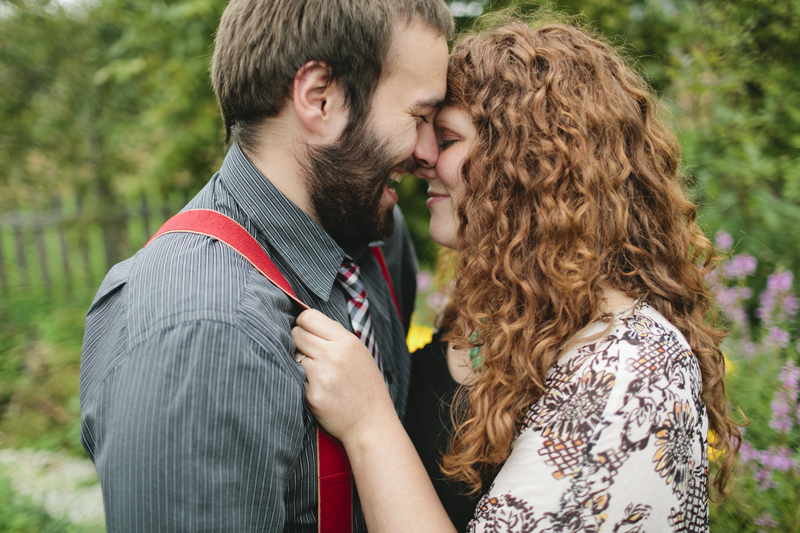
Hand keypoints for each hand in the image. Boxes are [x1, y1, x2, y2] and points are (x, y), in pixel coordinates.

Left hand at [291, 309, 396, 445]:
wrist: (371, 422)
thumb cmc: (365, 385)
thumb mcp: (358, 352)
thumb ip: (334, 336)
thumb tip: (305, 321)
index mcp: (346, 342)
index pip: (309, 317)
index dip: (303, 321)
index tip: (305, 329)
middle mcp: (333, 355)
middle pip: (296, 333)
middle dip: (298, 340)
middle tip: (309, 352)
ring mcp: (321, 375)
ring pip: (294, 355)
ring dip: (299, 361)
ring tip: (316, 371)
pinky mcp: (311, 394)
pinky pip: (295, 376)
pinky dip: (301, 380)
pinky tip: (317, 386)